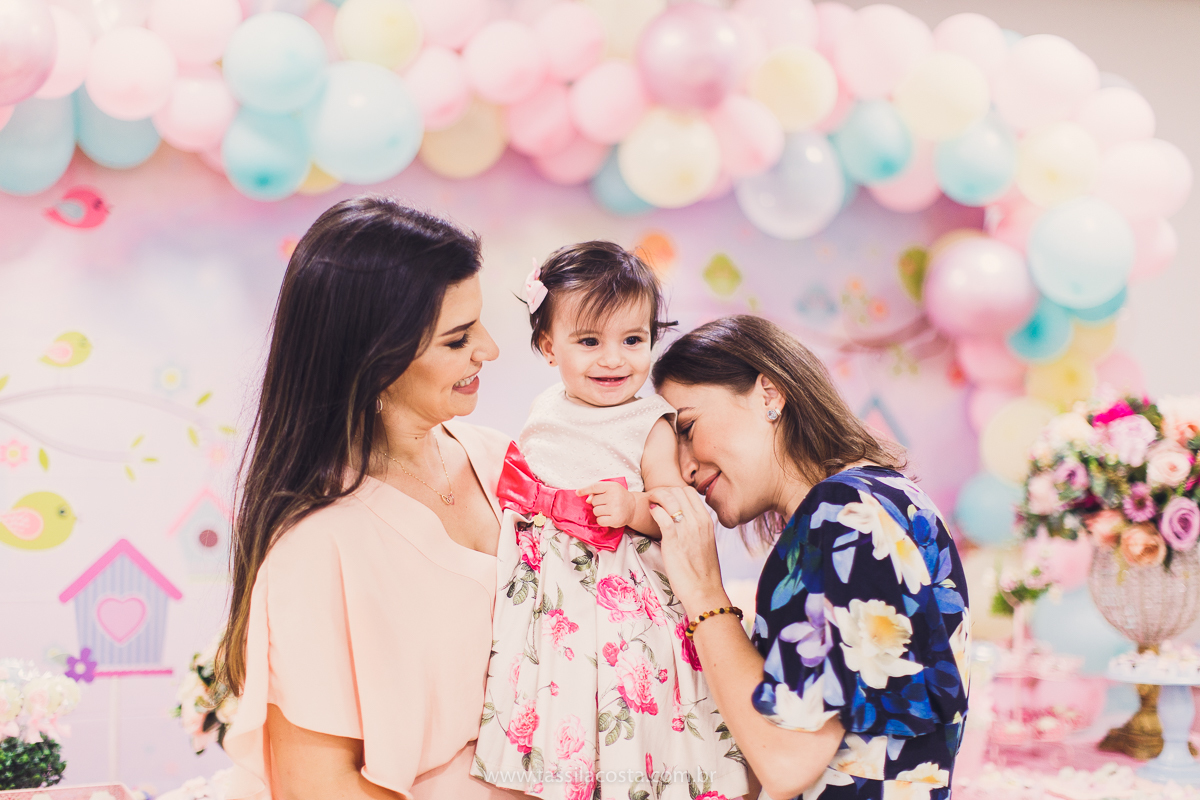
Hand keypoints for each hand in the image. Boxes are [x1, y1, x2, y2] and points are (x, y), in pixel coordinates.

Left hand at [578, 482, 635, 528]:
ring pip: (595, 511)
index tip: (577, 493)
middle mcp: (615, 496)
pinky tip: (609, 517)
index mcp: (613, 487)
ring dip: (599, 512)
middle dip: (597, 504)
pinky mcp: (616, 519)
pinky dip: (602, 520)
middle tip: (607, 503)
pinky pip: (599, 521)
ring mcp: (616, 508)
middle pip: (593, 501)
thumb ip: (597, 492)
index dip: (585, 489)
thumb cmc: (619, 497)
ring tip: (609, 510)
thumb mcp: (610, 489)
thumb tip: (587, 499)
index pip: (595, 487)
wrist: (633, 507)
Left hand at [646, 486, 729, 618]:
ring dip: (656, 496)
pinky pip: (662, 515)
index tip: (665, 495)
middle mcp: (698, 521)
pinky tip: (651, 512)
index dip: (674, 489)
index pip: (690, 492)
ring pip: (669, 498)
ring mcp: (686, 530)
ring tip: (650, 501)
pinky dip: (654, 510)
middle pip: (678, 491)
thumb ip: (697, 528)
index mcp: (707, 521)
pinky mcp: (673, 540)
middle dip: (663, 490)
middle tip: (654, 497)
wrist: (704, 590)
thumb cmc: (703, 571)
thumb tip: (686, 520)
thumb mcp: (706, 542)